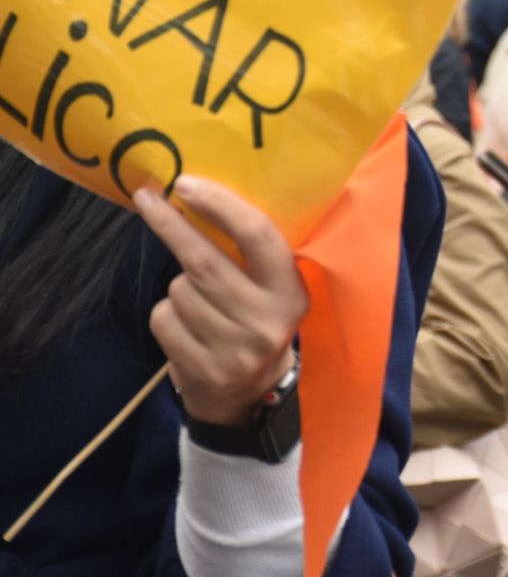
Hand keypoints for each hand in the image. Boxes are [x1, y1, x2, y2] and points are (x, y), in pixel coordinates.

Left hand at [136, 176, 308, 427]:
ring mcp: (235, 350)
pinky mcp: (202, 370)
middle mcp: (267, 321)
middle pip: (204, 261)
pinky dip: (166, 315)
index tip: (186, 184)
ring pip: (179, 291)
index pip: (258, 237)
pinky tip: (188, 328)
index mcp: (291, 291)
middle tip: (148, 198)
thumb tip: (199, 195)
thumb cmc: (254, 319)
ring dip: (178, 286)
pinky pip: (164, 319)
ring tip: (200, 303)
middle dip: (171, 225)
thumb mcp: (270, 287)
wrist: (249, 392)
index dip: (220, 206)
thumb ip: (249, 253)